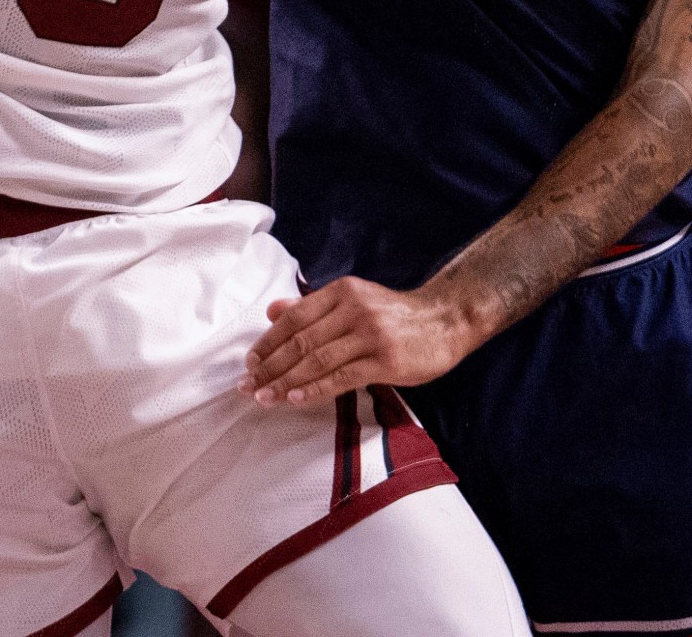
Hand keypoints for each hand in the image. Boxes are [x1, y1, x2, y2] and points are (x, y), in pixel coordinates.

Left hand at [241, 273, 472, 406]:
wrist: (444, 320)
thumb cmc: (393, 315)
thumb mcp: (353, 301)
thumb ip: (312, 308)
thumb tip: (271, 311)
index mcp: (342, 291)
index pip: (295, 317)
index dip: (269, 341)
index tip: (248, 362)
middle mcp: (353, 308)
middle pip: (301, 340)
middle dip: (270, 366)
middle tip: (246, 386)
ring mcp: (369, 334)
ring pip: (317, 360)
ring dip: (286, 382)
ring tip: (264, 398)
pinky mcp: (384, 360)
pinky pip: (342, 377)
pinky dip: (315, 390)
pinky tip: (295, 400)